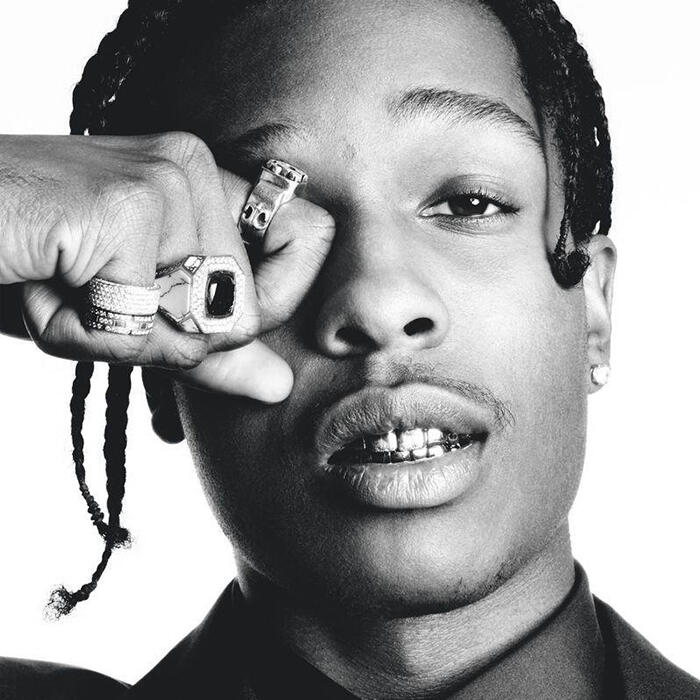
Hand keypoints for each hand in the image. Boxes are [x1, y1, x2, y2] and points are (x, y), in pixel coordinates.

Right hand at [0, 132, 333, 400]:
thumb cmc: (27, 265)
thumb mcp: (128, 313)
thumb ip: (207, 348)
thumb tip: (279, 386)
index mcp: (203, 179)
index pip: (309, 238)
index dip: (278, 297)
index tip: (210, 307)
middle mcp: (193, 166)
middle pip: (247, 311)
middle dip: (166, 337)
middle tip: (95, 291)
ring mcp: (164, 181)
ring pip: (198, 328)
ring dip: (117, 338)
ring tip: (62, 283)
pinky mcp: (126, 207)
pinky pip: (142, 325)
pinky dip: (84, 334)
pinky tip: (44, 282)